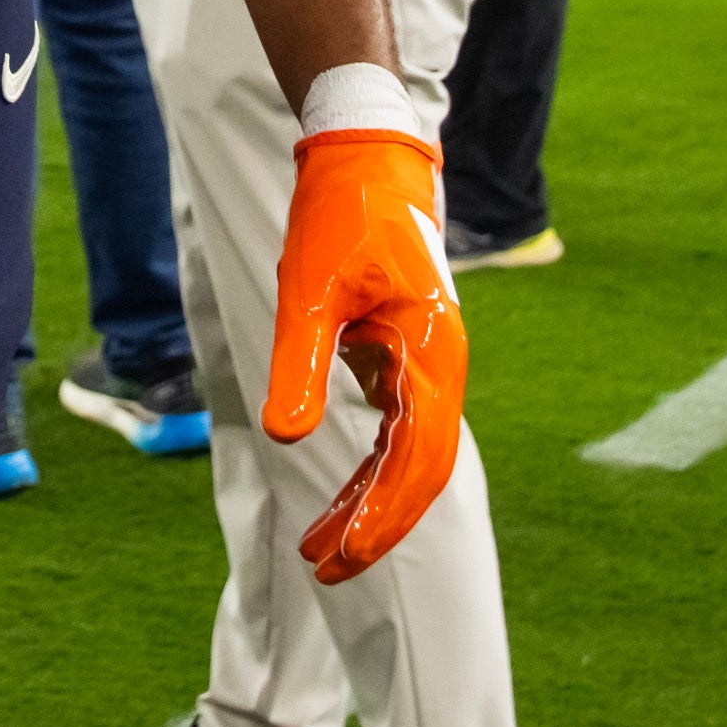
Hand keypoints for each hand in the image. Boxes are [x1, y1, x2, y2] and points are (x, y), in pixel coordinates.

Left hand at [262, 124, 468, 584]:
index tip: (340, 557)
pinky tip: (336, 500)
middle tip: (325, 571)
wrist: (364, 155)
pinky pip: (395, 429)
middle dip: (376, 525)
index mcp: (431, 354)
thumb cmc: (339, 216)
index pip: (416, 460)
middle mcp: (441, 366)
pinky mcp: (406, 357)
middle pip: (420, 471)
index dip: (381, 515)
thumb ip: (300, 366)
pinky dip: (367, 469)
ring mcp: (427, 364)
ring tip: (318, 550)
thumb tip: (285, 438)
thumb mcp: (308, 292)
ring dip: (368, 502)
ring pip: (407, 455)